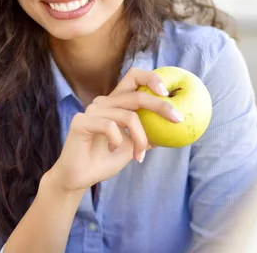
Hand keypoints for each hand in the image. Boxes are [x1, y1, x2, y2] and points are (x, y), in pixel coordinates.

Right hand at [49, 68, 183, 192]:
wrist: (79, 178)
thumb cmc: (105, 160)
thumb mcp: (134, 146)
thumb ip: (149, 134)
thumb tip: (174, 126)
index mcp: (116, 103)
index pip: (134, 77)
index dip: (152, 79)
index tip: (168, 93)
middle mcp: (104, 102)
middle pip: (137, 93)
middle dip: (160, 106)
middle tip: (177, 119)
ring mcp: (92, 110)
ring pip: (128, 116)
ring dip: (140, 138)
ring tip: (139, 155)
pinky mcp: (81, 121)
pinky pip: (110, 127)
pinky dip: (119, 142)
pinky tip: (112, 150)